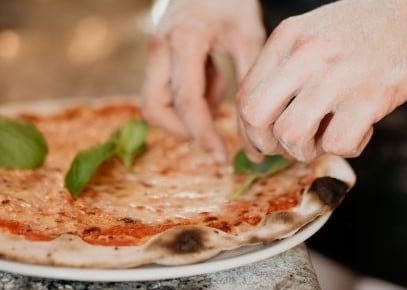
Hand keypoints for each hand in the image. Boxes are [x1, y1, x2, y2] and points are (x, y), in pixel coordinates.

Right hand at [141, 0, 264, 160]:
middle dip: (184, 131)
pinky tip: (212, 83)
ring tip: (216, 100)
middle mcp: (160, 48)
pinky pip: (162, 92)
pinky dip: (186, 100)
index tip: (223, 156)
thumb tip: (254, 142)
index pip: (186, 101)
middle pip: (155, 109)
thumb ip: (249, 87)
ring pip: (153, 104)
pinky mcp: (156, 58)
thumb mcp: (249, 37)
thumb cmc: (232, 2)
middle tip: (216, 139)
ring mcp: (154, 53)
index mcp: (184, 41)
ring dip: (183, 116)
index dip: (203, 135)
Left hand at [237, 0, 406, 161]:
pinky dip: (348, 149)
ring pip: (291, 136)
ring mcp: (337, 76)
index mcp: (287, 39)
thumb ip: (287, 67)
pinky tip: (362, 131)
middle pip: (256, 117)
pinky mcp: (370, 97)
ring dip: (306, 152)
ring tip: (328, 139)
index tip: (262, 147)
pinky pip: (338, 145)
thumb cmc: (369, 26)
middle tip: (289, 150)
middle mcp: (305, 56)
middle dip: (267, 145)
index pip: (245, 95)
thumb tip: (266, 118)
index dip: (248, 132)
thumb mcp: (314, 33)